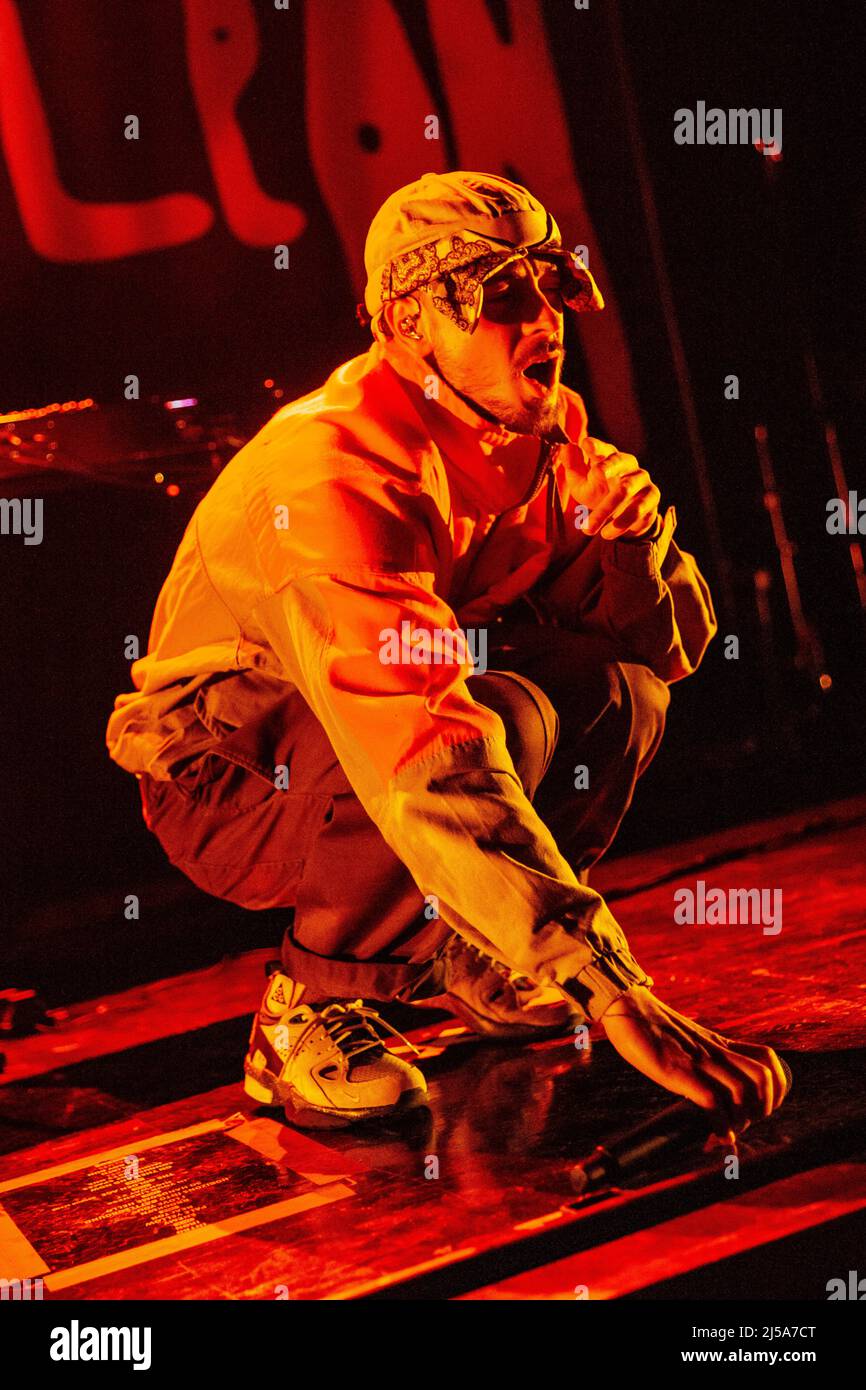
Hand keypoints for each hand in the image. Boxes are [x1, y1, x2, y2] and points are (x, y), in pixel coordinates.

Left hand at [573, 437, 660, 540]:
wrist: (621, 518)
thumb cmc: (598, 493)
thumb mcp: (581, 482)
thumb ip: (573, 467)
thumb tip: (566, 448)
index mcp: (609, 457)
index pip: (603, 448)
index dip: (596, 446)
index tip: (587, 444)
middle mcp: (629, 465)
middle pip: (619, 462)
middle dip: (607, 467)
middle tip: (595, 474)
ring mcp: (642, 481)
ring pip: (626, 490)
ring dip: (605, 510)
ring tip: (587, 529)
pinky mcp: (651, 500)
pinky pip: (639, 511)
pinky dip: (621, 524)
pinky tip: (607, 533)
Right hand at [600, 985, 789, 1141]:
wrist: (627, 1007)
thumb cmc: (653, 1029)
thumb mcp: (688, 1043)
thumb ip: (702, 1060)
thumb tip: (710, 1091)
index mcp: (720, 1044)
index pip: (767, 1059)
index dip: (775, 1087)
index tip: (759, 1107)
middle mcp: (715, 1052)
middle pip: (764, 1077)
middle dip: (764, 1107)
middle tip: (745, 1123)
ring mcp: (698, 1061)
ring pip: (744, 1090)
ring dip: (742, 1119)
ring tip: (728, 1130)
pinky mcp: (678, 1071)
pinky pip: (711, 1100)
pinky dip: (720, 1124)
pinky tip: (716, 1135)